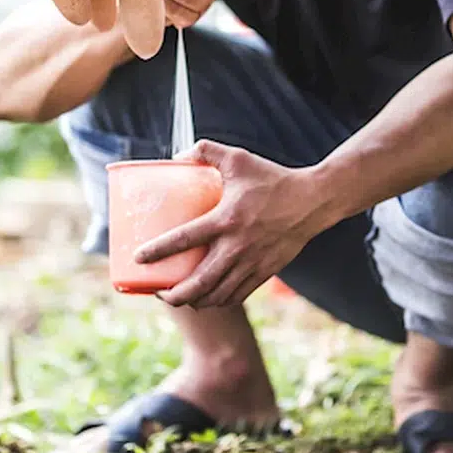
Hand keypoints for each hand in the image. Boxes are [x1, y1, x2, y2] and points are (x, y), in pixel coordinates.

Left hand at [134, 141, 329, 307]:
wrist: (313, 201)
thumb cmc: (273, 178)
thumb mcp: (238, 158)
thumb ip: (205, 151)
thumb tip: (177, 156)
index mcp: (226, 219)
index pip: (184, 239)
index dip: (158, 251)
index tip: (138, 259)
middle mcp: (237, 247)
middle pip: (198, 283)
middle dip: (174, 295)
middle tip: (158, 292)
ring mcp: (252, 263)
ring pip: (217, 295)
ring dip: (194, 301)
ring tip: (179, 298)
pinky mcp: (265, 272)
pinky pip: (237, 295)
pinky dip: (218, 300)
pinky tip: (208, 298)